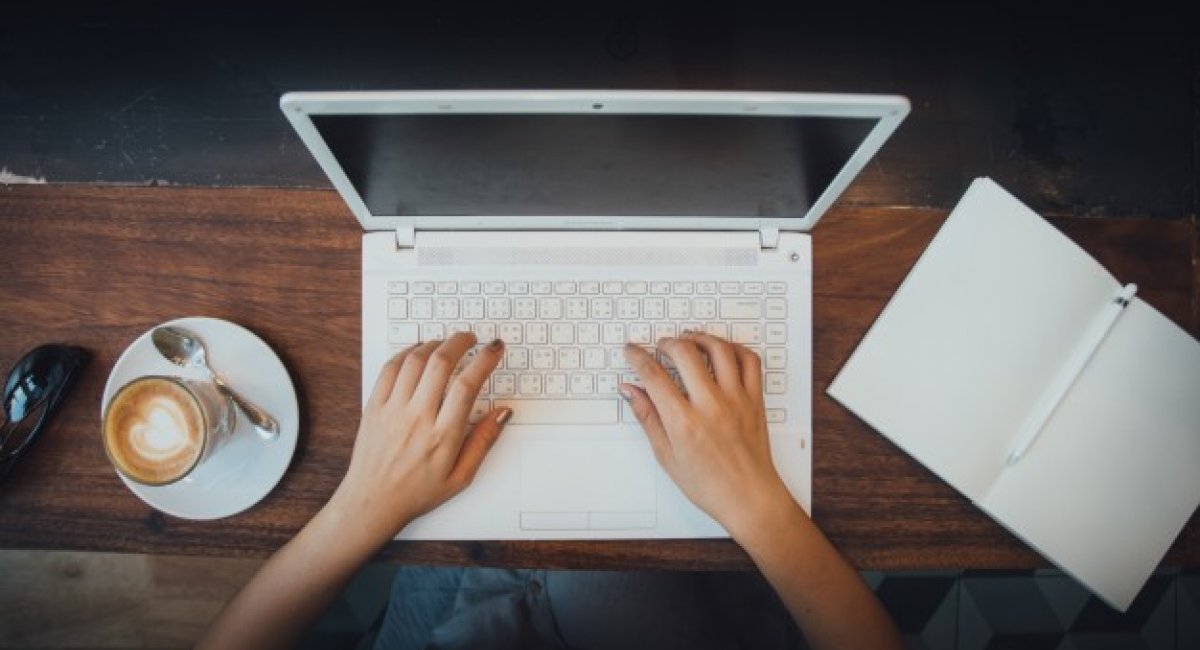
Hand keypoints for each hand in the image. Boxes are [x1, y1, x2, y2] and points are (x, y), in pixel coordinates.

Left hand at [329, 333, 511, 546]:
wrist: (372, 502)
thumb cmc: (417, 492)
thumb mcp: (461, 477)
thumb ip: (484, 441)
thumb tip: (503, 412)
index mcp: (442, 437)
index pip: (467, 385)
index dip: (484, 360)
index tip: (494, 349)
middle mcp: (417, 419)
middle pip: (440, 363)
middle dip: (460, 342)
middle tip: (471, 338)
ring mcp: (392, 410)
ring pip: (414, 360)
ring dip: (434, 344)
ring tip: (446, 344)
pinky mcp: (374, 407)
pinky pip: (390, 369)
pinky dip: (406, 353)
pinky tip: (417, 353)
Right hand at [621, 332, 796, 537]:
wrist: (748, 497)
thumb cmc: (710, 484)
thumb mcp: (667, 456)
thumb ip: (648, 417)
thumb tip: (631, 391)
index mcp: (684, 423)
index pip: (654, 375)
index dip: (637, 357)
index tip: (632, 351)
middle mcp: (711, 406)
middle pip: (684, 353)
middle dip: (666, 343)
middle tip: (660, 346)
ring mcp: (736, 400)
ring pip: (719, 349)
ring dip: (699, 337)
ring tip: (689, 339)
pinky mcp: (754, 399)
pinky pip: (749, 361)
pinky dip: (734, 348)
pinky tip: (722, 350)